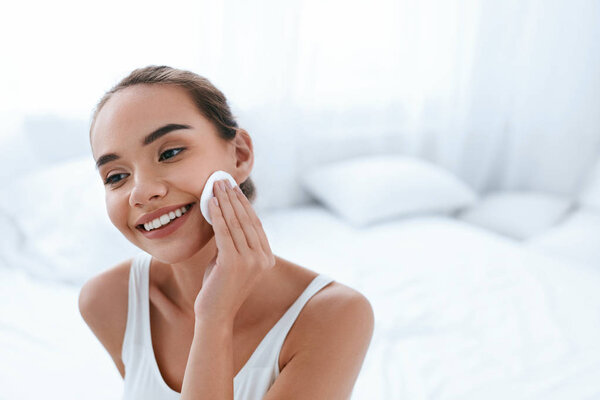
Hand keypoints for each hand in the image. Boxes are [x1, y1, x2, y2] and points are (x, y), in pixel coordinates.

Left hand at [194, 179, 275, 324]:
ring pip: (236, 223)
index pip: (255, 224)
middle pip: (247, 220)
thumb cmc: (219, 288)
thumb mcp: (229, 260)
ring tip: (216, 185)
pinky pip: (224, 232)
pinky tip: (212, 202)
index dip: (243, 204)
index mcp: (266, 258)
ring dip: (225, 201)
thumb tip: (224, 217)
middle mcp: (262, 258)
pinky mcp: (234, 263)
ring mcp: (250, 261)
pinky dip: (218, 215)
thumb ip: (232, 242)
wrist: (214, 315)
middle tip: (223, 180)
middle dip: (233, 197)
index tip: (233, 188)